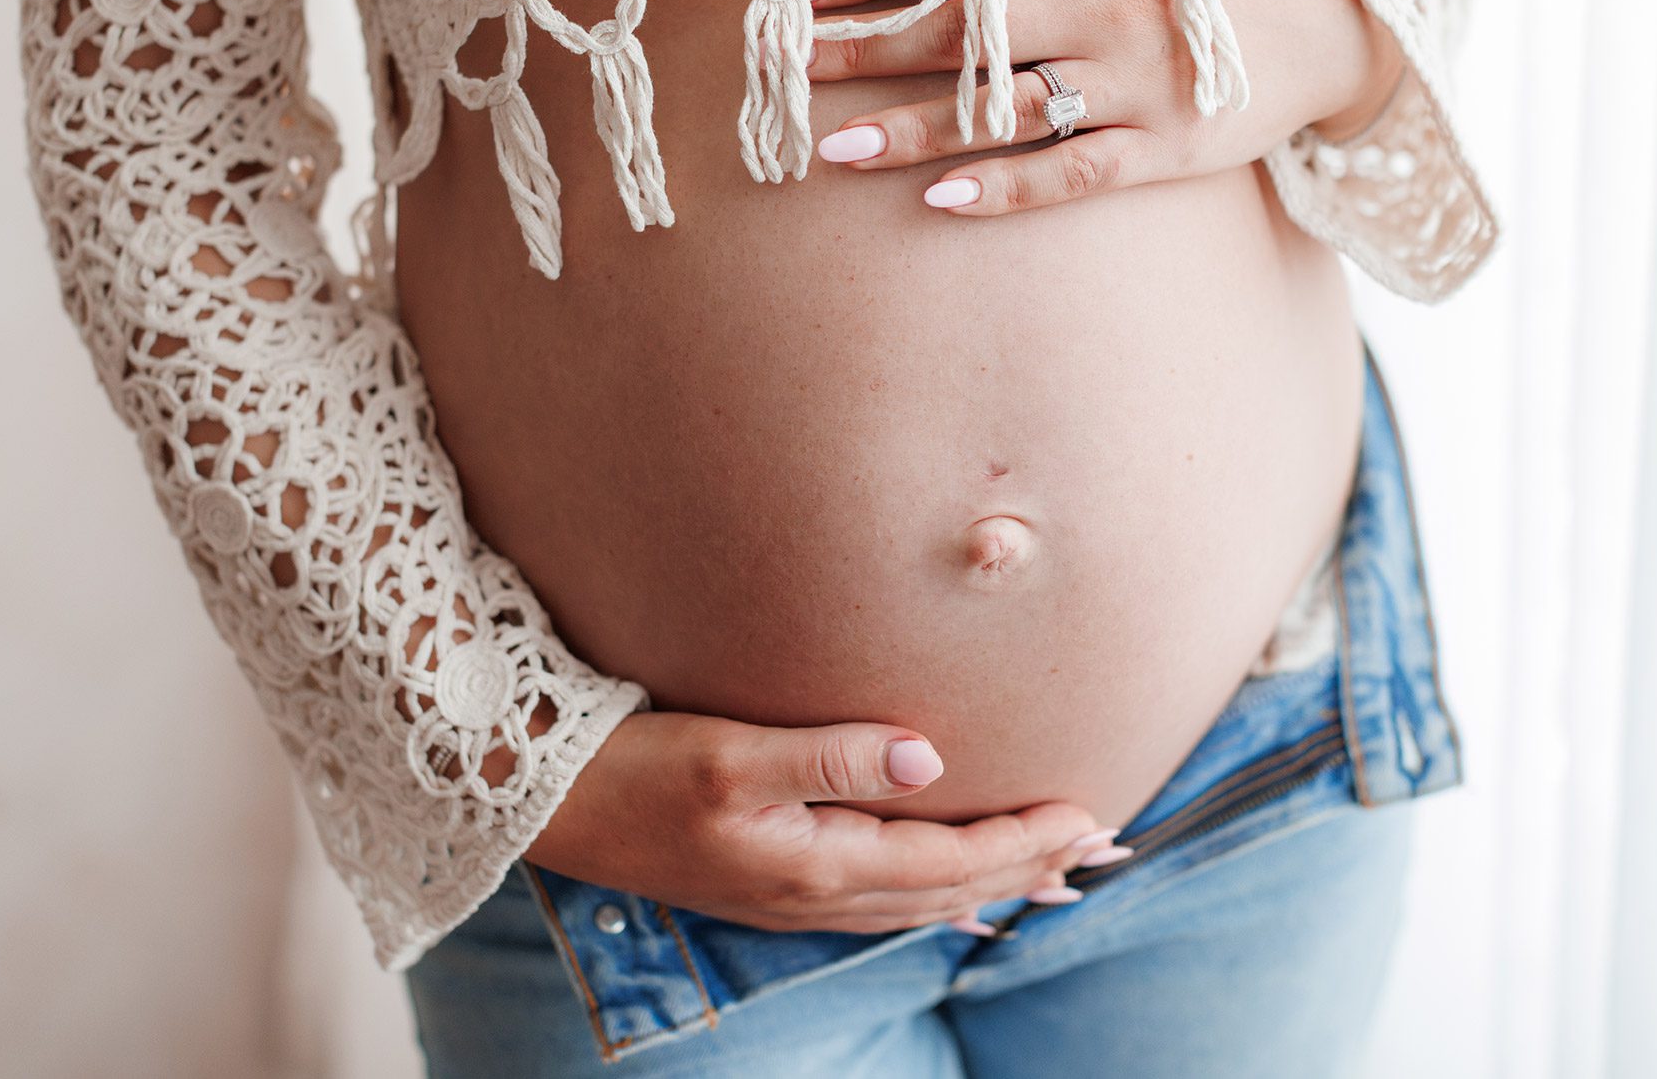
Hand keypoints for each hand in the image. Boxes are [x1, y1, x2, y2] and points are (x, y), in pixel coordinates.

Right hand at [524, 710, 1127, 935]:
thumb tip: (927, 754)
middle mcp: (818, 895)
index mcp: (818, 865)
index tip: (1088, 814)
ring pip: (923, 900)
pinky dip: (937, 895)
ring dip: (993, 884)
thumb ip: (834, 755)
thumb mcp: (732, 754)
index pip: (951, 859)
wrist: (554, 807)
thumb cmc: (638, 770)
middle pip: (952, 888)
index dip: (1024, 838)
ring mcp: (796, 899)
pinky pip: (885, 901)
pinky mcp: (777, 885)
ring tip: (1053, 876)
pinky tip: (952, 897)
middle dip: (1030, 867)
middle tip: (1103, 851)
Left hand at [805, 0, 1405, 213]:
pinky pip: (1071, 173)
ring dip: (915, 128)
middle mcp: (1103, 3)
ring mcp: (1132, 81)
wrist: (1343, 8)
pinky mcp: (1162, 147)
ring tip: (837, 148)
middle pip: (962, 31)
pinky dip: (1007, 188)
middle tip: (784, 70)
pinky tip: (940, 202)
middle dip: (867, 48)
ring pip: (1003, 109)